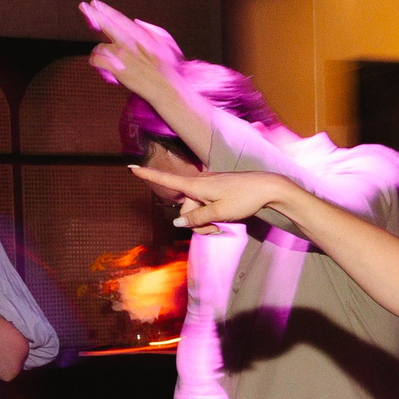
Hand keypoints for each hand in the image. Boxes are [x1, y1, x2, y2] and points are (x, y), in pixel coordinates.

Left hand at [79, 0, 183, 99]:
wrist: (169, 89)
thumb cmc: (171, 67)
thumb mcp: (166, 42)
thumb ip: (151, 29)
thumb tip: (135, 21)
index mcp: (140, 35)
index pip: (118, 18)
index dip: (105, 10)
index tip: (94, 3)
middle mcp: (128, 43)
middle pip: (106, 25)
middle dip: (93, 14)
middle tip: (83, 6)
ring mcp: (121, 56)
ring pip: (100, 46)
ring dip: (101, 51)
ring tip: (109, 59)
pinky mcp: (115, 70)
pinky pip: (96, 60)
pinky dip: (96, 62)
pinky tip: (101, 66)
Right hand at [128, 163, 285, 233]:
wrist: (267, 188)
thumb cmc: (243, 198)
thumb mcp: (218, 212)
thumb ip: (196, 218)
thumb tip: (177, 222)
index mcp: (196, 186)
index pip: (167, 181)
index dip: (148, 176)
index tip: (131, 168)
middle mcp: (199, 184)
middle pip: (184, 208)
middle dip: (194, 223)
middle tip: (215, 231)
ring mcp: (208, 188)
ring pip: (196, 211)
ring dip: (205, 223)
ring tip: (222, 227)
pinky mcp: (216, 192)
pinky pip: (206, 207)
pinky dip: (211, 217)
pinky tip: (224, 222)